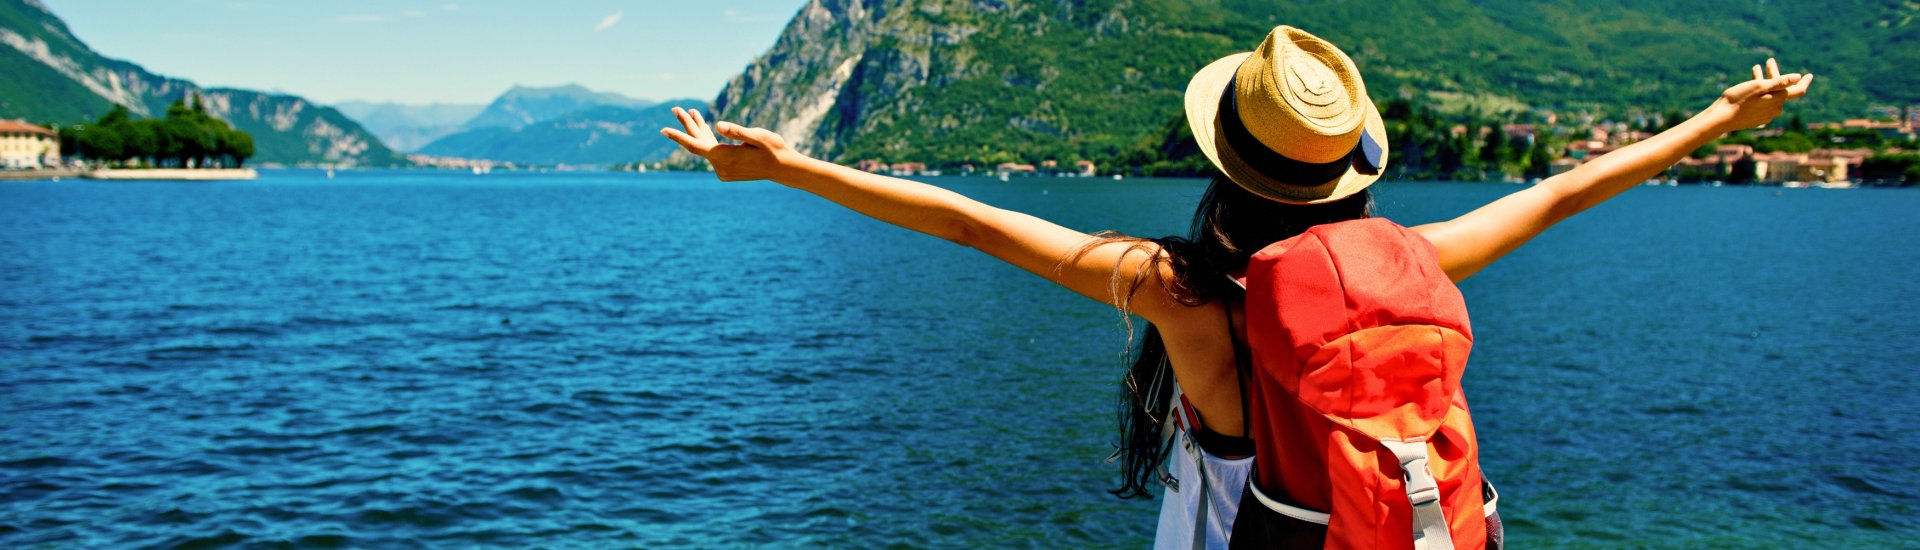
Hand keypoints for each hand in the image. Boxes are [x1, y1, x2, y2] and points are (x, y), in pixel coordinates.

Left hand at [660, 107, 801, 181]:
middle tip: (675, 109)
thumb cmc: (773, 149)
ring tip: (690, 111)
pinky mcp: (727, 170)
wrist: (784, 168)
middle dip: (687, 126)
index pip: (696, 146)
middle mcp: (721, 166)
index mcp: (726, 157)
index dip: (678, 137)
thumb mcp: (758, 136)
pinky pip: (712, 152)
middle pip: (698, 144)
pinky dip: (707, 138)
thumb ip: (737, 131)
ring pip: (705, 147)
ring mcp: (723, 170)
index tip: (663, 129)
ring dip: (698, 130)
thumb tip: (717, 126)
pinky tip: (704, 127)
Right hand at [1706, 58, 1814, 132]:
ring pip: (1770, 94)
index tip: (1809, 75)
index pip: (1799, 90)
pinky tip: (1751, 85)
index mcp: (1778, 100)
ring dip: (1765, 81)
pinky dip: (1760, 92)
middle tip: (1769, 61)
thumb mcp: (1759, 86)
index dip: (1805, 82)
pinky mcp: (1756, 118)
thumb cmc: (1739, 99)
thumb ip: (1780, 82)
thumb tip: (1798, 77)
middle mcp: (1775, 109)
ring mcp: (1765, 115)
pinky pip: (1763, 102)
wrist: (1721, 118)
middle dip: (1776, 74)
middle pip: (1781, 89)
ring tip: (1756, 68)